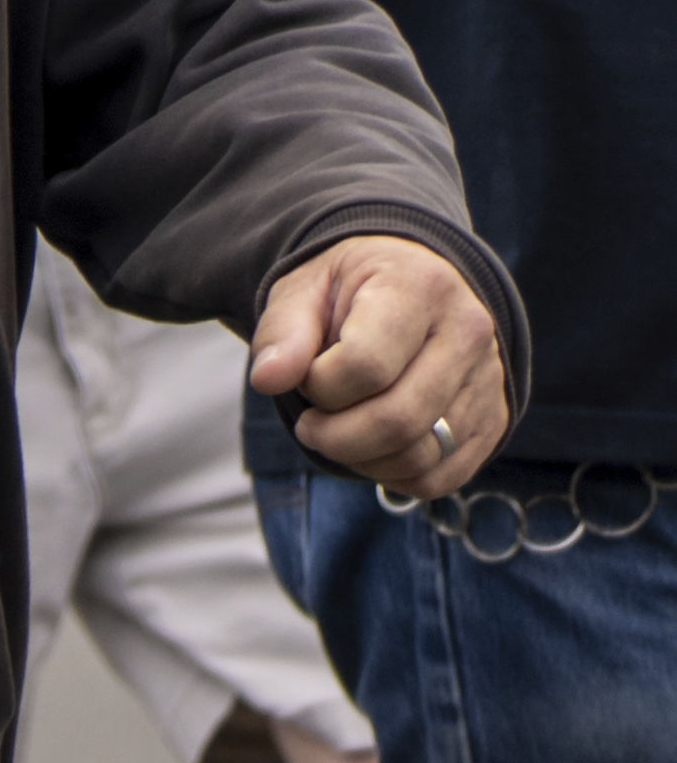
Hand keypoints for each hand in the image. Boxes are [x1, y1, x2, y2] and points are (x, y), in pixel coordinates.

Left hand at [254, 234, 510, 494]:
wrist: (410, 285)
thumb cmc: (349, 290)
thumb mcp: (304, 289)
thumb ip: (282, 333)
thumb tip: (267, 379)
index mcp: (419, 287)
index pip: (365, 365)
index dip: (319, 386)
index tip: (301, 379)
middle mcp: (468, 334)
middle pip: (398, 420)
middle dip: (336, 437)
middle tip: (309, 425)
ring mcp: (489, 381)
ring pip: (422, 456)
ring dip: (363, 460)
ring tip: (337, 433)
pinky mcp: (495, 420)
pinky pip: (444, 477)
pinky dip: (396, 477)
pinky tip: (371, 450)